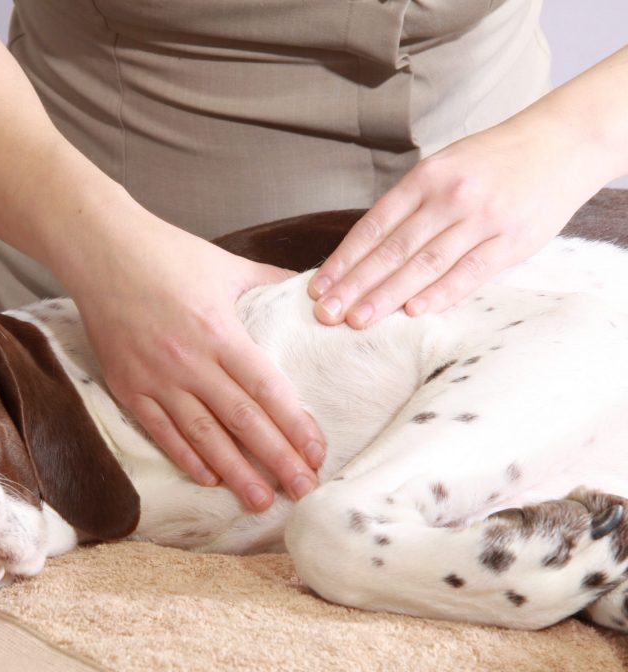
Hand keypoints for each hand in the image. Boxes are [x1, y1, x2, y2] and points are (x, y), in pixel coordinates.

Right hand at [67, 223, 325, 509]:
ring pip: (202, 435)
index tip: (317, 452)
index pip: (266, 389)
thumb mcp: (228, 265)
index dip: (294, 425)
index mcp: (220, 331)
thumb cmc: (168, 254)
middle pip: (241, 421)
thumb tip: (316, 294)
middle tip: (304, 490)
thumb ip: (272, 283)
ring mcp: (155, 377)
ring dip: (234, 472)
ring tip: (260, 500)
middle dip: (276, 459)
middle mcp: (189, 360)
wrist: (101, 250)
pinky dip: (186, 457)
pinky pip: (161, 431)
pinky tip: (209, 478)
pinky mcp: (128, 386)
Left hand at [308, 114, 607, 327]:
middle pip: (392, 249)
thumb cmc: (493, 161)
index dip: (343, 259)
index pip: (373, 226)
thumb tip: (368, 253)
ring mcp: (482, 218)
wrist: (564, 141)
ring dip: (388, 295)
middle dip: (355, 284)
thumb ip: (411, 207)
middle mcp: (449, 196)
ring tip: (358, 319)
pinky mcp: (512, 240)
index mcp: (425, 177)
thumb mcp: (445, 168)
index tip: (318, 287)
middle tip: (326, 312)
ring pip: (425, 264)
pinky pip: (470, 273)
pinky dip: (441, 293)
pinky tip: (413, 311)